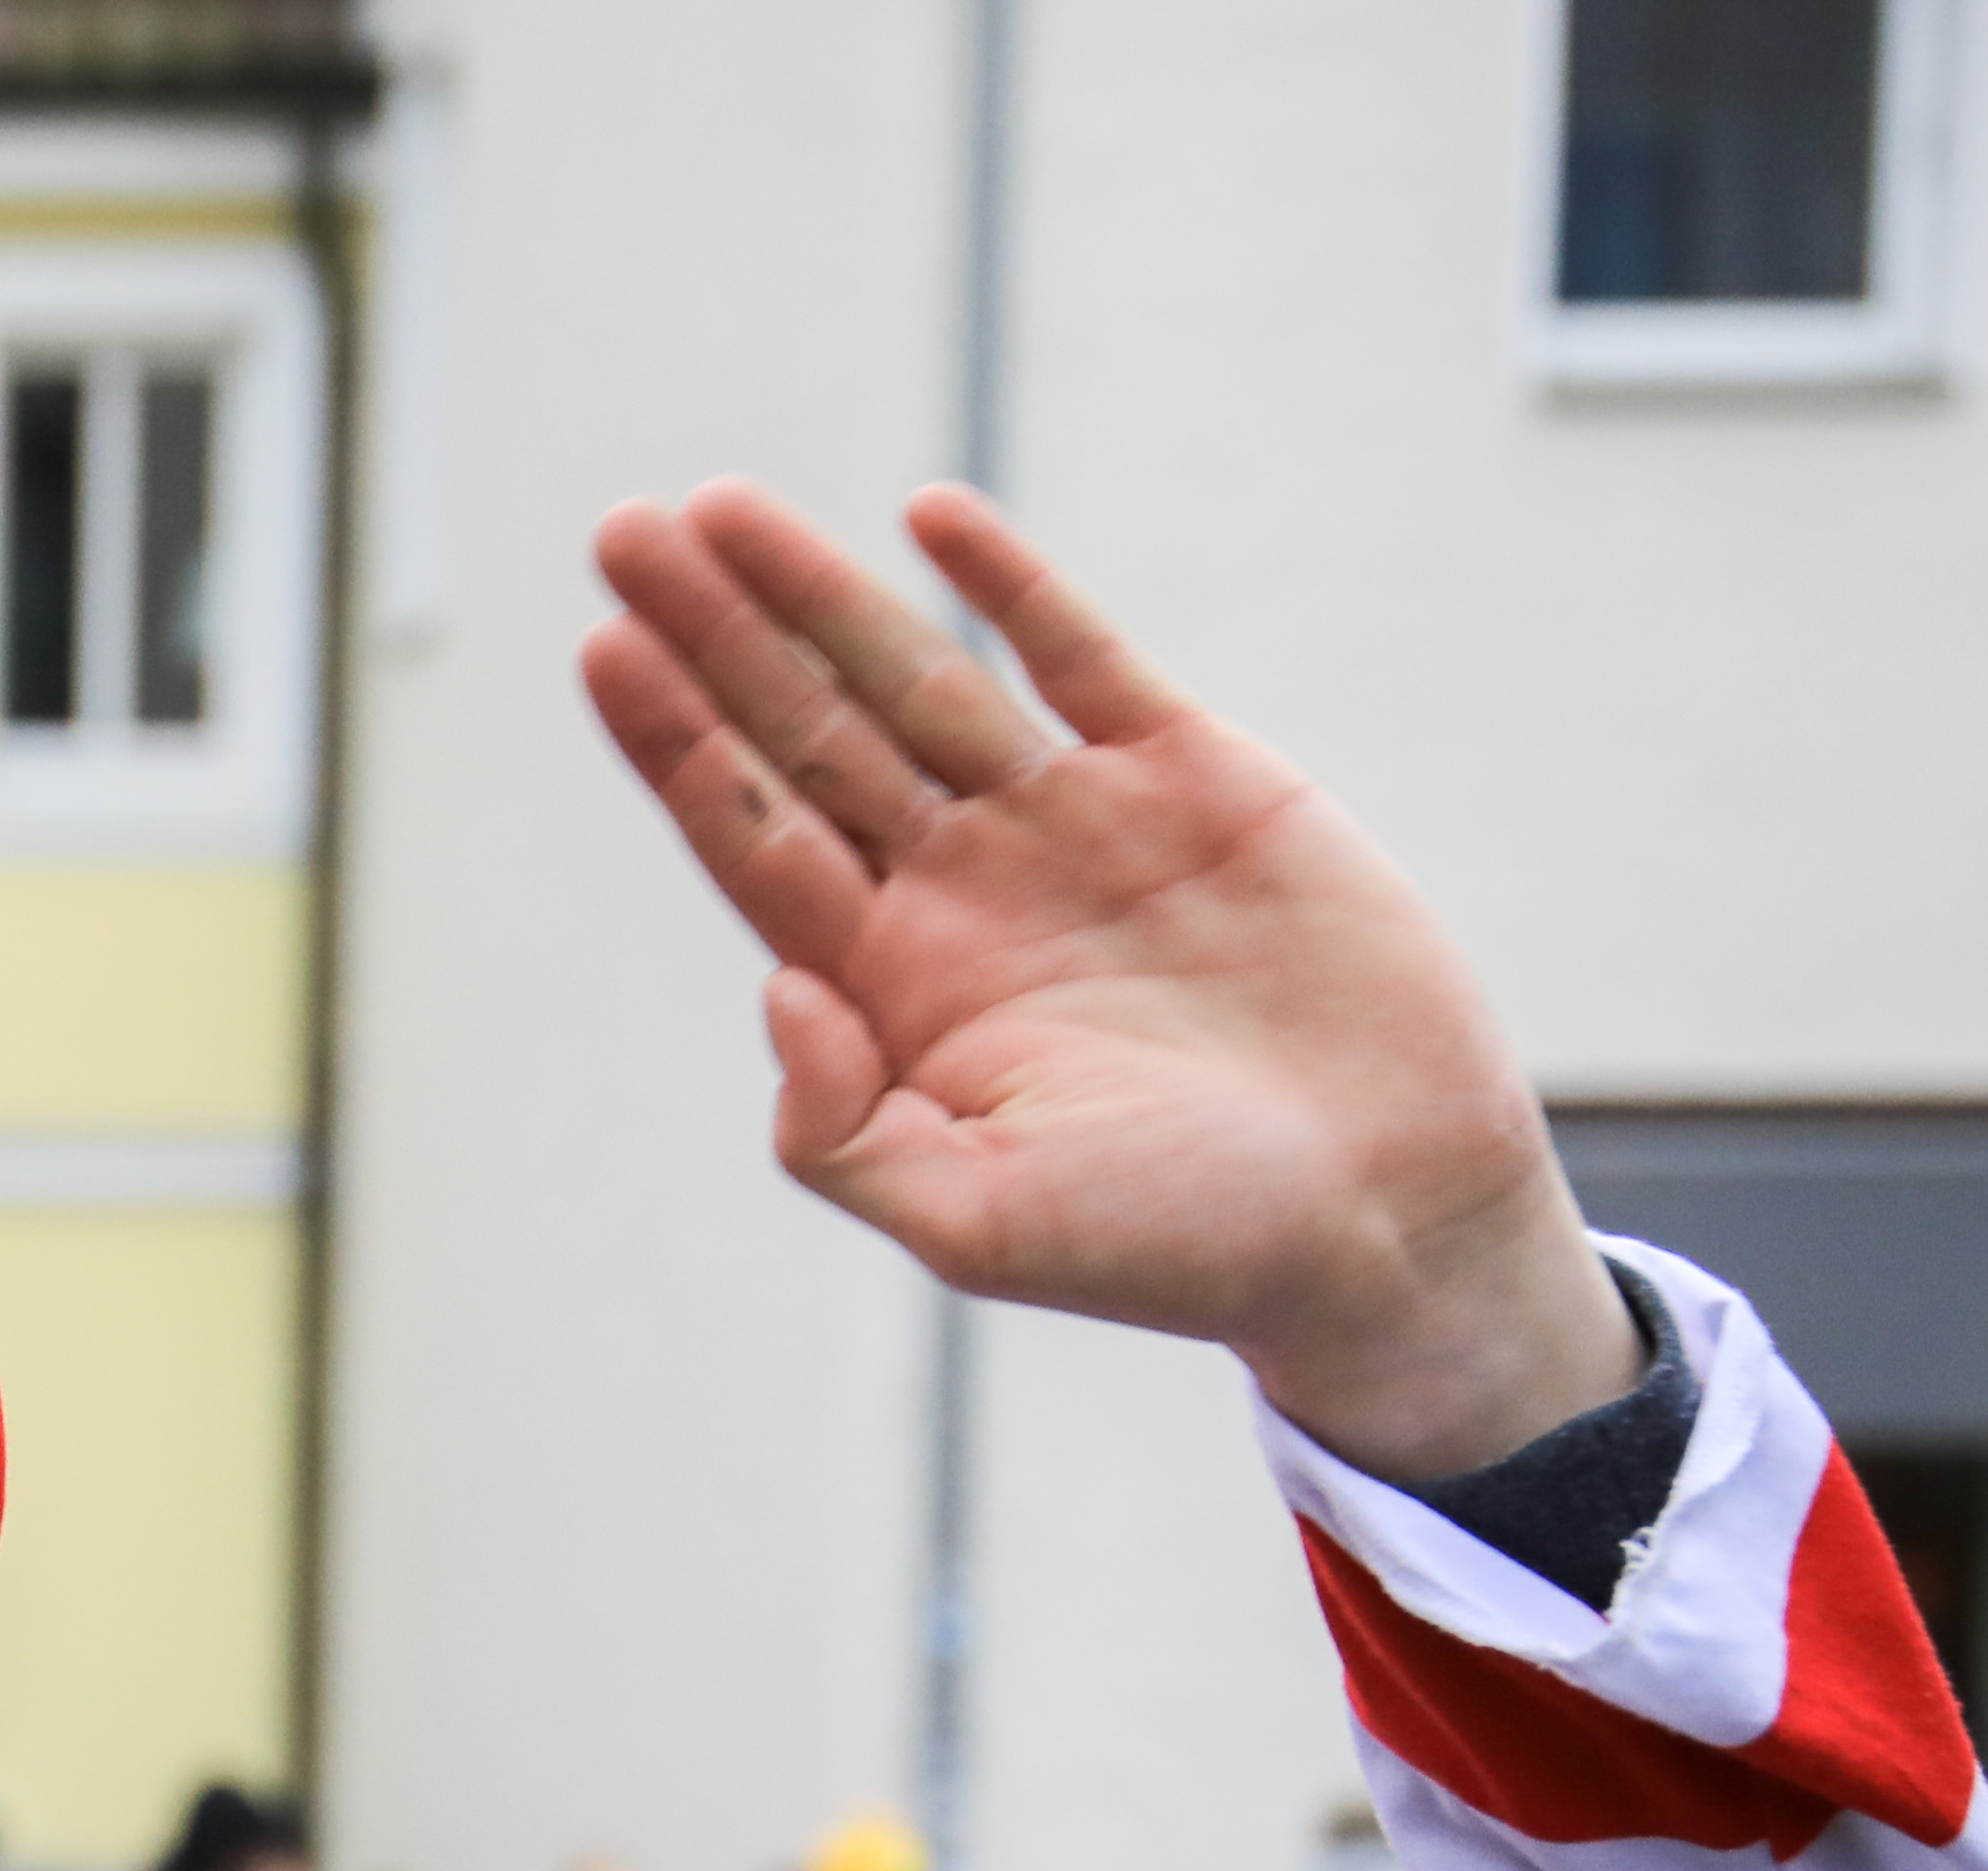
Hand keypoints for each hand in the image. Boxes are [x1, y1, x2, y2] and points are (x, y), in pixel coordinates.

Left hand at [580, 484, 1643, 1482]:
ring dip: (818, 593)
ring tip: (718, 510)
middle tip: (623, 535)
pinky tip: (927, 518)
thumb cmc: (1179, 1244)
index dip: (676, 745)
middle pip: (803, 737)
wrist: (1384, 1216)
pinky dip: (1007, 585)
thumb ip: (840, 1129)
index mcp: (895, 991)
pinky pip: (1079, 656)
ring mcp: (1073, 825)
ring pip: (913, 678)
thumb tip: (775, 989)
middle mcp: (964, 892)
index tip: (604, 648)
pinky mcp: (1192, 778)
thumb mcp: (973, 1224)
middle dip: (712, 636)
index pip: (753, 842)